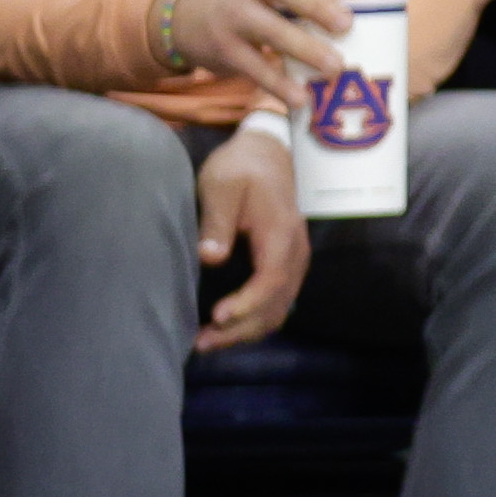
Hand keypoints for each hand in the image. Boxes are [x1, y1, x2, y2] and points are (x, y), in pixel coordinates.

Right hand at [179, 0, 366, 87]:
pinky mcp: (224, 48)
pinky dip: (278, 85)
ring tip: (336, 67)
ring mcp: (233, 13)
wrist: (185, 13)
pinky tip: (301, 99)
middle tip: (346, 24)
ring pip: (271, 30)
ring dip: (305, 49)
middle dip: (317, 4)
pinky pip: (254, 67)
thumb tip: (376, 12)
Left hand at [194, 129, 308, 354]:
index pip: (272, 278)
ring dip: (246, 330)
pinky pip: (278, 302)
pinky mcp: (286, 264)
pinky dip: (254, 320)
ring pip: (279, 308)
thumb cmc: (240, 168)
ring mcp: (294, 260)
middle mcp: (294, 251)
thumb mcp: (221, 185)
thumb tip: (210, 257)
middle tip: (201, 342)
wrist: (267, 154)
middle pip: (278, 302)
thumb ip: (216, 221)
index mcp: (280, 233)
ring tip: (208, 341)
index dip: (247, 303)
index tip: (216, 317)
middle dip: (241, 328)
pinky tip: (227, 327)